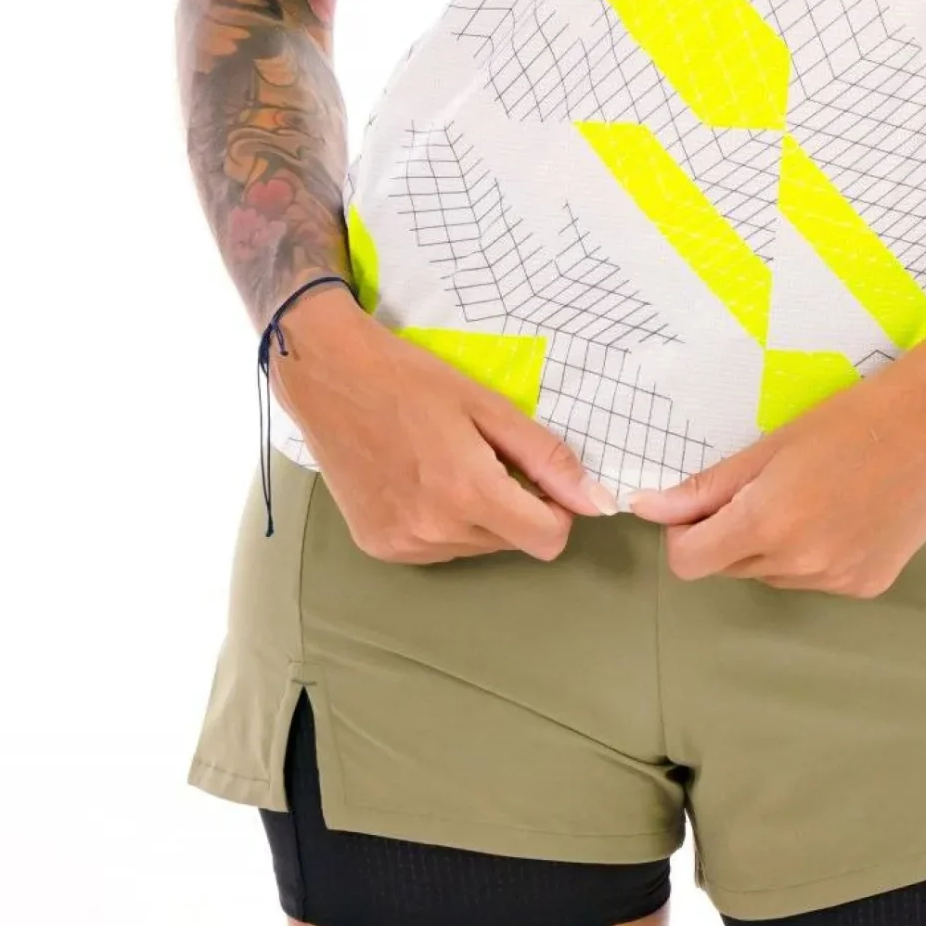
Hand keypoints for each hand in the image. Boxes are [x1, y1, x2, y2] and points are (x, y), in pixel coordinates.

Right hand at [268, 284, 616, 562]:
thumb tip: (596, 500)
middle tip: (484, 455)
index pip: (547, 541)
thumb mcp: (486, 405)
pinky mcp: (377, 548)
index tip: (539, 477)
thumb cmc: (411, 380)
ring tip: (445, 462)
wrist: (329, 377)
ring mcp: (402, 546)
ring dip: (476, 515)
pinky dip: (440, 521)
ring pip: (474, 548)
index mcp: (468, 495)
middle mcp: (436, 532)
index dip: (556, 510)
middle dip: (513, 507)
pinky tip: (417, 480)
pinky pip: (435, 548)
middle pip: (511, 542)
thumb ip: (545, 456)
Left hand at [628, 331, 925, 595]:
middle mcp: (801, 564)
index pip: (689, 562)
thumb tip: (647, 507)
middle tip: (765, 484)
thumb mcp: (773, 444)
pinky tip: (844, 512)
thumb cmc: (855, 418)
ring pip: (773, 575)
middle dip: (731, 532)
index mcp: (769, 523)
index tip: (702, 505)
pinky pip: (816, 578)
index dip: (684, 533)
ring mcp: (838, 580)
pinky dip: (815, 553)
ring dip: (774, 545)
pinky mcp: (869, 585)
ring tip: (813, 492)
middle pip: (730, 566)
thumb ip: (709, 487)